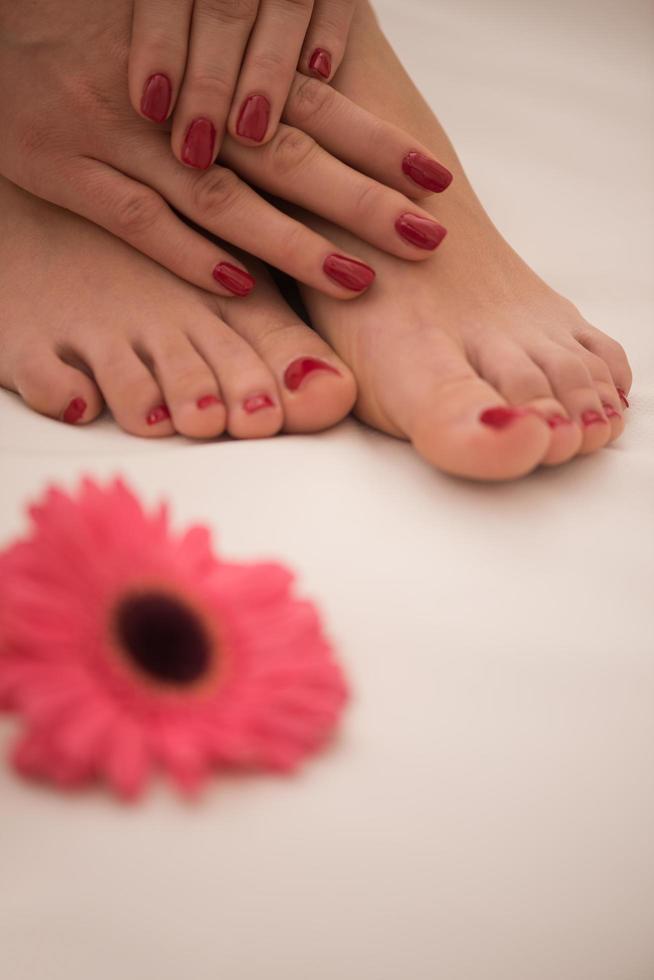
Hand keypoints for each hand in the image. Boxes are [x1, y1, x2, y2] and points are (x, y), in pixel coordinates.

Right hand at [0, 2, 452, 298]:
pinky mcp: (60, 166)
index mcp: (206, 61)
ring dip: (291, 242)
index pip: (309, 107)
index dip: (373, 143)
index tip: (432, 177)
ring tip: (357, 278)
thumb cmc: (80, 9)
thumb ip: (230, 63)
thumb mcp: (163, 17)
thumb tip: (301, 97)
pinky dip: (186, 253)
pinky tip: (241, 284)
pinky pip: (131, 218)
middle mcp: (174, 104)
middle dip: (359, 200)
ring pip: (220, 196)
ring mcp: (116, 137)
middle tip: (425, 236)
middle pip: (284, 157)